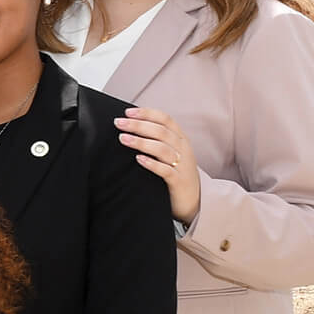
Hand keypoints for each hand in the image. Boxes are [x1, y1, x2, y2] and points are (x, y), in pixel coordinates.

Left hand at [116, 107, 199, 224]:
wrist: (194, 200)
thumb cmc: (176, 173)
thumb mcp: (171, 152)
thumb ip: (157, 139)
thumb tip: (130, 125)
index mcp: (180, 138)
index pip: (165, 119)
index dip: (147, 114)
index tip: (128, 112)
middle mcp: (183, 149)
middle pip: (161, 131)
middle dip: (138, 125)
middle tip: (119, 123)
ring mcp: (182, 165)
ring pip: (162, 149)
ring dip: (141, 142)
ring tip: (123, 138)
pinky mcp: (179, 181)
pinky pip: (166, 171)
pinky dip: (152, 164)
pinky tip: (138, 159)